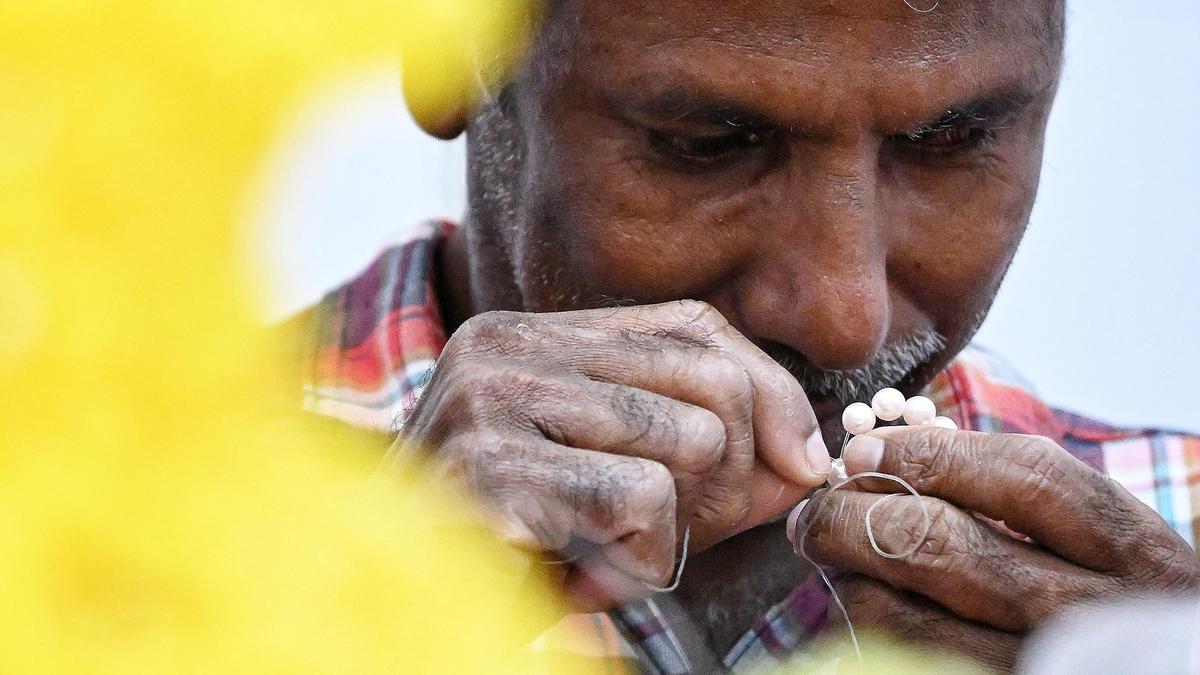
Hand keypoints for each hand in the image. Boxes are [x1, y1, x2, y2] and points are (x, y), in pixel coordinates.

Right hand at [393, 300, 830, 610]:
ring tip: (610, 552)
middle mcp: (505, 346)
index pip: (692, 324)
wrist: (396, 599)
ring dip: (673, 526)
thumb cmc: (519, 544)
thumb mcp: (621, 478)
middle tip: (680, 531)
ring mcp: (489, 399)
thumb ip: (711, 455)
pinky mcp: (488, 466)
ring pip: (684, 437)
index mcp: (534, 335)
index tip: (799, 463)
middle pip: (705, 377)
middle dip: (727, 473)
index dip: (767, 390)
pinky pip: (640, 499)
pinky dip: (637, 560)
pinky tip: (582, 577)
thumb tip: (808, 458)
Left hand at [793, 427, 1199, 670]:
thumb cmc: (1105, 587)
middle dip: (855, 514)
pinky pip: (903, 657)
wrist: (1151, 671)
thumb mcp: (1094, 532)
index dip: (927, 455)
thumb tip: (889, 449)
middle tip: (817, 505)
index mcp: (1124, 548)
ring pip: (906, 614)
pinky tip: (866, 600)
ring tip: (832, 550)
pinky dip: (869, 624)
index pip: (1021, 478)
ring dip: (851, 574)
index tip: (862, 447)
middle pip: (944, 545)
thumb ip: (1011, 486)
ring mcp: (1041, 666)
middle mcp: (1087, 612)